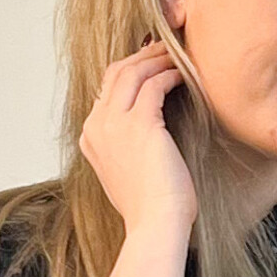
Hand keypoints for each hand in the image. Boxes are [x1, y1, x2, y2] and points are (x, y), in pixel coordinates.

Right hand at [80, 41, 197, 236]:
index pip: (106, 89)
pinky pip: (154, 84)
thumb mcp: (129, 172)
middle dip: (142, 57)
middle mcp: (96, 125)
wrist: (155, 227)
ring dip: (157, 59)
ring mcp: (114, 123)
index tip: (152, 64)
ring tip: (178, 55)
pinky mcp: (139, 124)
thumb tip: (148, 130)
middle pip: (115, 72)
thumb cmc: (151, 208)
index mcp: (91, 137)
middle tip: (167, 49)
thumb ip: (127, 146)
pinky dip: (170, 74)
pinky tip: (186, 75)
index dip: (130, 71)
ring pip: (132, 71)